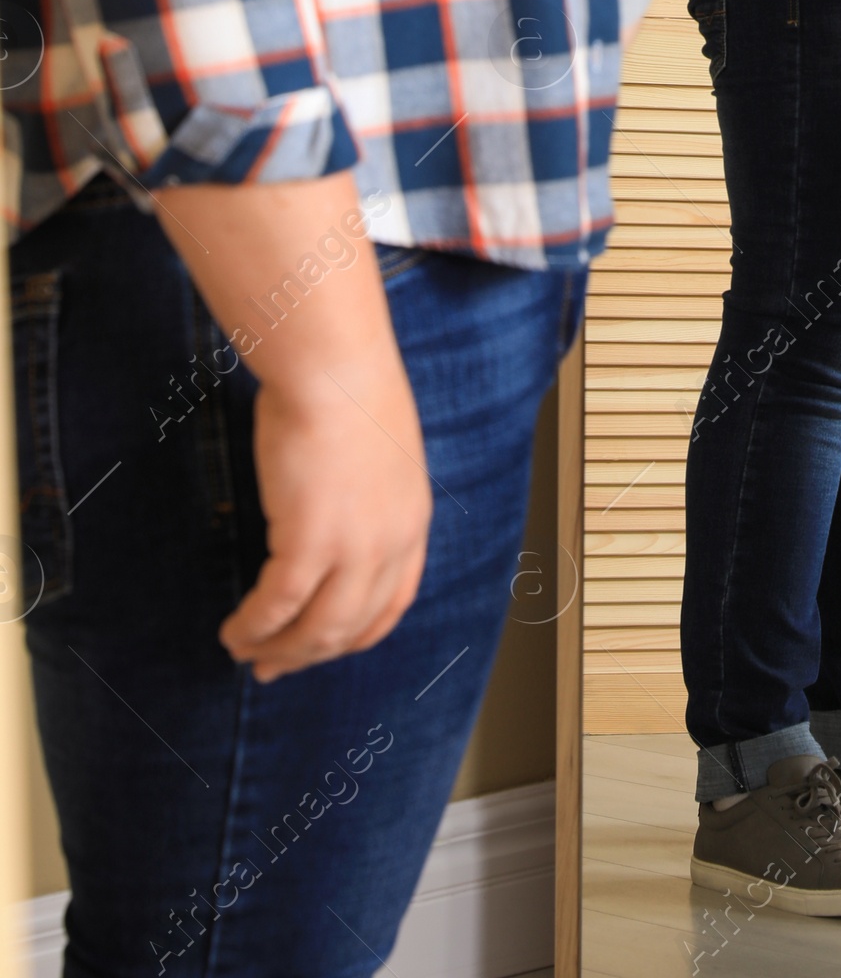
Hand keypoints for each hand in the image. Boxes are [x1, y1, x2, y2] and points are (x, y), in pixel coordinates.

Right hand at [153, 174, 432, 681]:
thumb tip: (330, 515)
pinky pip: (276, 607)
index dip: (355, 634)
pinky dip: (253, 627)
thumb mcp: (376, 455)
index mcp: (412, 522)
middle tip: (273, 667)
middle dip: (308, 655)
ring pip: (316, 631)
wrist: (334, 366)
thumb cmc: (347, 392)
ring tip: (245, 653)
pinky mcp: (310, 543)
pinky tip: (234, 631)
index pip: (392, 603)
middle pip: (351, 627)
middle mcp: (391, 545)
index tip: (325, 647)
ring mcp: (354, 549)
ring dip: (277, 650)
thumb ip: (364, 497)